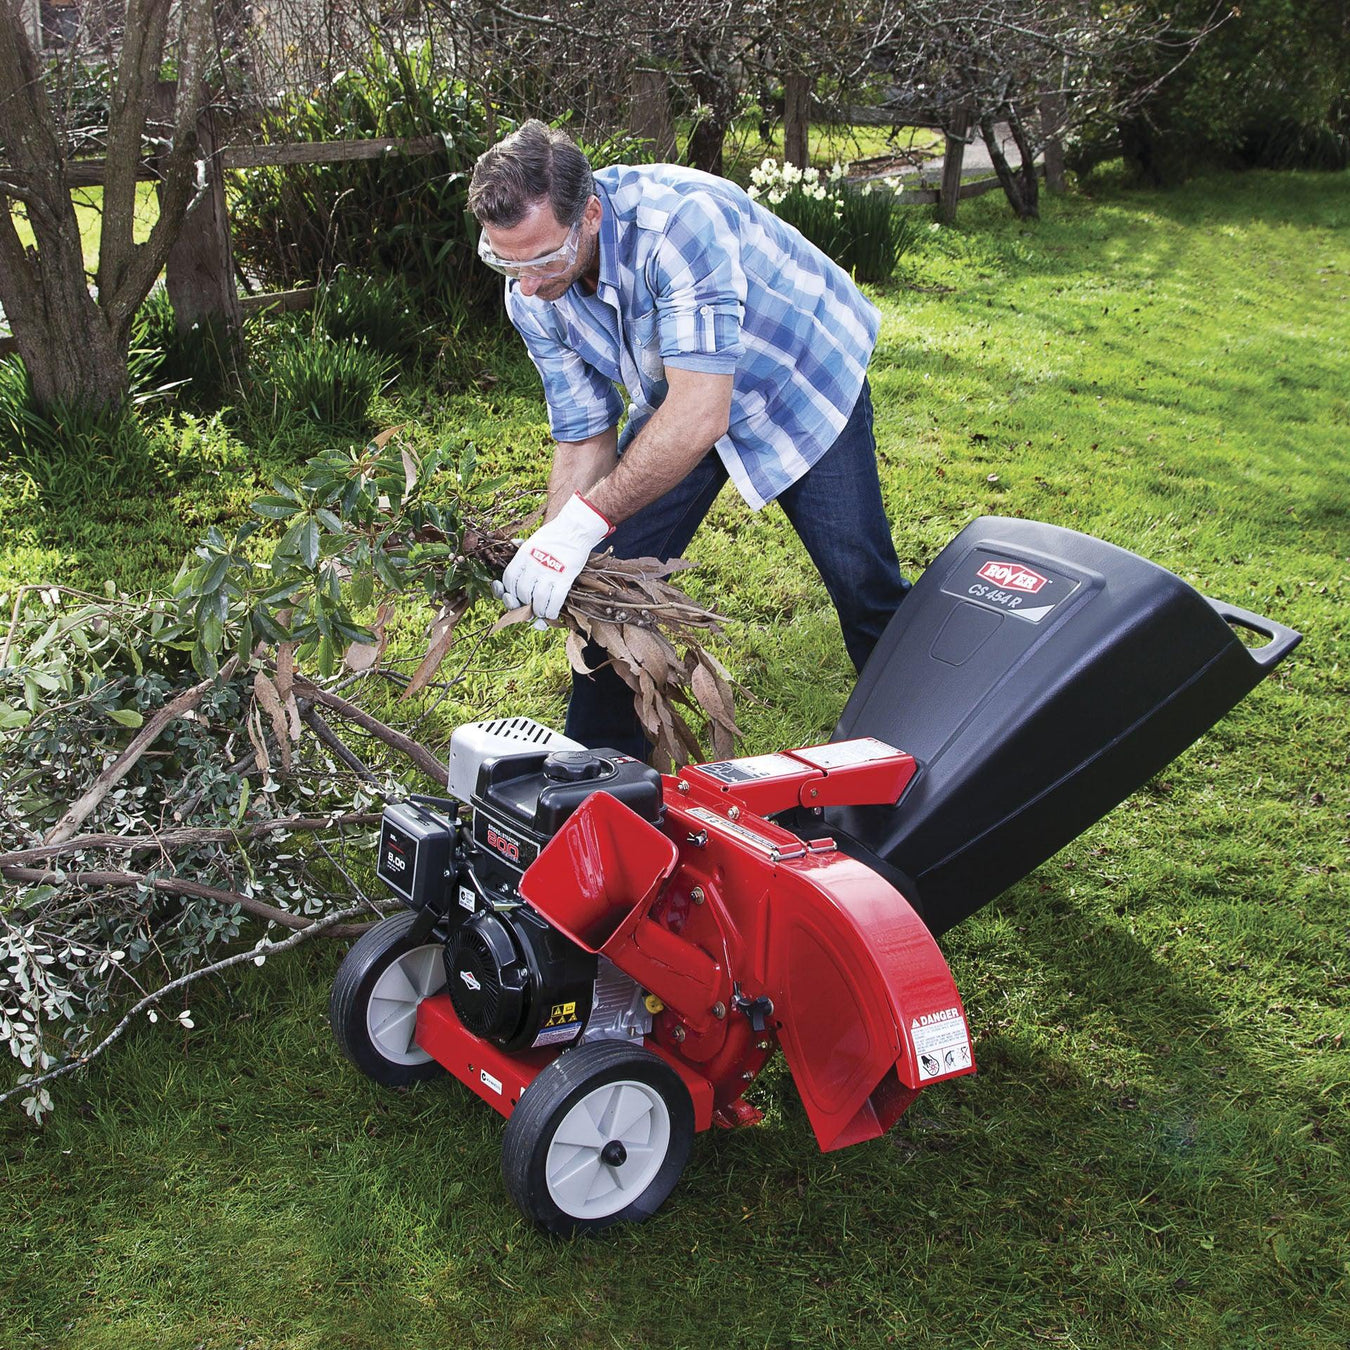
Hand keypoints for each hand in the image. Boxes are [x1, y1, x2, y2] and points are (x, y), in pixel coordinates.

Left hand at [498, 493, 612, 620]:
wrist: (575, 529)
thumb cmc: (554, 535)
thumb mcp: (533, 540)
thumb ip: (522, 549)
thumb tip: (512, 545)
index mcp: (523, 555)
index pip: (509, 579)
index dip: (509, 592)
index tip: (515, 596)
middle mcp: (533, 565)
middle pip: (521, 593)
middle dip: (523, 604)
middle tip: (529, 607)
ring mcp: (549, 572)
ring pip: (537, 600)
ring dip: (538, 611)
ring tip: (540, 612)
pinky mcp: (565, 578)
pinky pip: (554, 601)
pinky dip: (551, 611)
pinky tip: (551, 613)